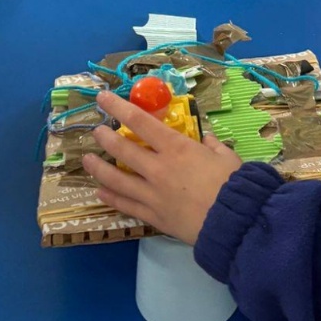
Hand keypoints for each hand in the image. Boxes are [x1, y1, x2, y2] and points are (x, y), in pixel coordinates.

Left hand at [82, 90, 240, 245]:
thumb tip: (207, 140)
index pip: (140, 122)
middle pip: (123, 150)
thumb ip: (213, 146)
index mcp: (176, 148)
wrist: (234, 221)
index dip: (118, 107)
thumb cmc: (233, 184)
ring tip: (87, 161)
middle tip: (96, 132)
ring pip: (117, 180)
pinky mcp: (153, 216)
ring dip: (99, 169)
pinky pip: (127, 205)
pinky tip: (101, 193)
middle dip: (105, 138)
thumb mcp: (226, 157)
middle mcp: (158, 168)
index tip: (103, 99)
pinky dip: (112, 198)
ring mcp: (152, 194)